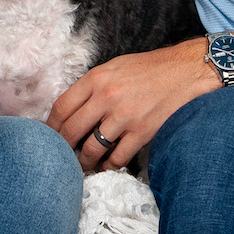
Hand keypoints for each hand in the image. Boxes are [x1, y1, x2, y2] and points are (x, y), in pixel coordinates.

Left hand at [47, 37, 214, 170]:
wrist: (185, 71)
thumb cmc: (150, 68)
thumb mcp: (116, 66)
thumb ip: (94, 85)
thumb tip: (74, 107)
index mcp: (97, 77)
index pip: (62, 106)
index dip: (51, 126)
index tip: (48, 137)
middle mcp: (107, 97)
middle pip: (71, 130)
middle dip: (62, 148)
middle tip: (60, 156)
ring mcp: (124, 116)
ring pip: (91, 149)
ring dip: (84, 162)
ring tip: (82, 166)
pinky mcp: (142, 132)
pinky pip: (117, 158)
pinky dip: (108, 166)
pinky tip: (106, 166)